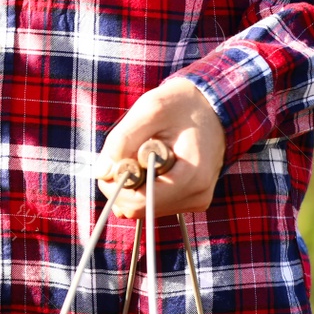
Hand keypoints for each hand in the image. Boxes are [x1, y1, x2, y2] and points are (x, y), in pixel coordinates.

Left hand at [93, 79, 225, 218]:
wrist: (212, 107)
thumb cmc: (182, 105)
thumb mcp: (150, 109)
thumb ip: (122, 139)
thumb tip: (101, 173)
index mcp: (192, 177)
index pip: (139, 202)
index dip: (116, 185)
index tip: (114, 159)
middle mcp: (197, 196)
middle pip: (138, 208)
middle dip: (121, 183)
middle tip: (127, 153)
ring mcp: (195, 200)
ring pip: (142, 207)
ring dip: (132, 183)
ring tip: (144, 154)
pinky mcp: (190, 200)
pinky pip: (152, 203)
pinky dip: (142, 186)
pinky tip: (150, 164)